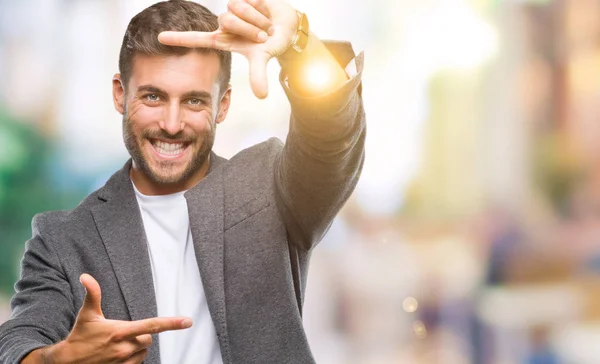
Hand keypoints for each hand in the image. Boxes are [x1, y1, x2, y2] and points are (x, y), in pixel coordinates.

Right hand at [31, 274, 191, 363]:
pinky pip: (137, 363)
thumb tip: (85, 276)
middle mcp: (124, 348)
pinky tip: (117, 355)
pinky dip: (132, 358)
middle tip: (123, 334)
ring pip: (143, 352)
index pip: (152, 325)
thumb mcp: (87, 314)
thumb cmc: (79, 337)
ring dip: (136, 347)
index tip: (188, 321)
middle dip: (141, 335)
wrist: (67, 363)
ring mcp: (123, 362)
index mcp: (120, 332)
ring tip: (117, 345)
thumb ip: (92, 294)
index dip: (172, 323)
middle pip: (148, 338)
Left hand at [158, 0, 298, 98]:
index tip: (159, 38)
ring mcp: (232, 9)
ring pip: (236, 9)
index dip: (179, 39)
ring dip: (256, 19)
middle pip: (226, 20)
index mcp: (223, 39)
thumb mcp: (262, 58)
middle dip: (249, 29)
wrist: (287, 27)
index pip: (196, 38)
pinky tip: (265, 10)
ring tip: (265, 24)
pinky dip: (261, 7)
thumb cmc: (271, 44)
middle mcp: (224, 24)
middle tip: (262, 35)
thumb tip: (261, 96)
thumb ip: (258, 76)